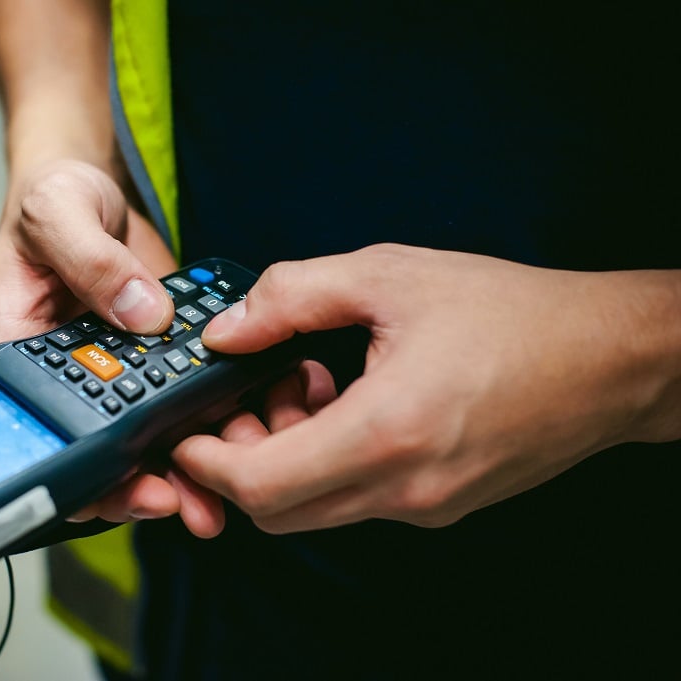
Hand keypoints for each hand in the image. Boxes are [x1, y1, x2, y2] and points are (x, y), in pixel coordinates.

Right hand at [0, 159, 222, 535]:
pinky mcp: (152, 357)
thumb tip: (142, 315)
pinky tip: (243, 423)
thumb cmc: (53, 197)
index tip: (132, 488)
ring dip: (186, 464)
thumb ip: (95, 262)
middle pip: (98, 452)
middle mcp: (65, 374)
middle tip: (192, 502)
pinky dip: (210, 417)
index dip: (86, 475)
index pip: (44, 434)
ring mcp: (112, 370)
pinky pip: (179, 398)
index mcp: (19, 352)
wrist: (90, 187)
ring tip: (227, 482)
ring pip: (145, 436)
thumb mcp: (60, 214)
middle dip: (146, 486)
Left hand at [173, 243, 679, 532]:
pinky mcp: (438, 507)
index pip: (260, 486)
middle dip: (239, 461)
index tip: (186, 431)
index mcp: (387, 431)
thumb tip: (227, 328)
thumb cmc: (513, 314)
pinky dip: (326, 464)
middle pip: (277, 511)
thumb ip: (293, 296)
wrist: (610, 358)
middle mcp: (403, 488)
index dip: (206, 462)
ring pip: (315, 509)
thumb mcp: (390, 275)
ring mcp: (423, 507)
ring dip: (285, 460)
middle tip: (249, 399)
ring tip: (306, 387)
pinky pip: (355, 500)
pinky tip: (344, 405)